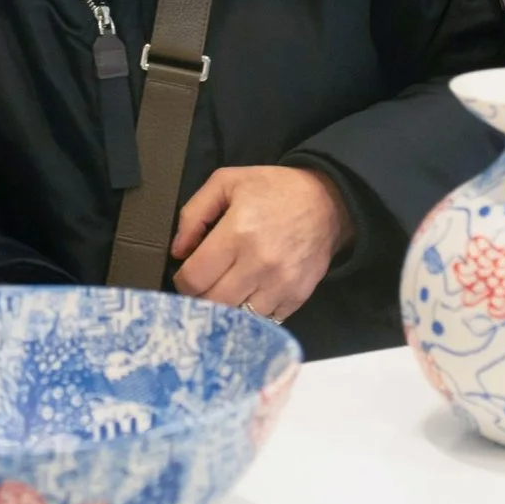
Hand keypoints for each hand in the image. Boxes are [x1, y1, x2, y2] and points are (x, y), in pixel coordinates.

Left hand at [168, 166, 351, 322]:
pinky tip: (250, 296)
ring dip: (226, 309)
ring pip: (237, 317)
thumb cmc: (272, 189)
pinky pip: (264, 321)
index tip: (187, 275)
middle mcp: (258, 263)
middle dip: (200, 297)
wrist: (326, 201)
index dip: (182, 281)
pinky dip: (252, 314)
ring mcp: (280, 284)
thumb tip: (178, 252)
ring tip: (225, 292)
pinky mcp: (297, 297)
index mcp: (237, 233)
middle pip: (212, 303)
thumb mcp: (226, 182)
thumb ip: (194, 214)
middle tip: (203, 286)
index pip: (195, 278)